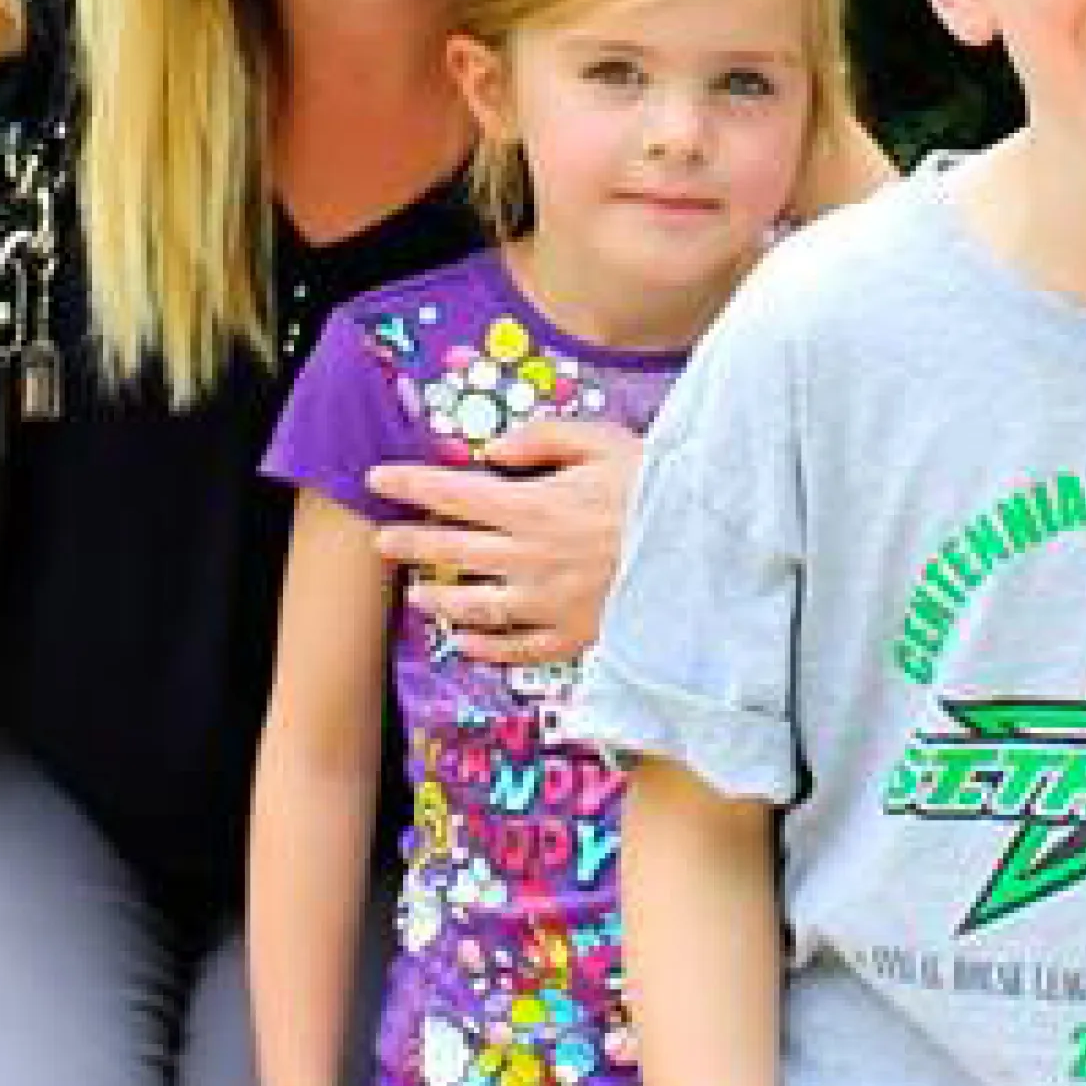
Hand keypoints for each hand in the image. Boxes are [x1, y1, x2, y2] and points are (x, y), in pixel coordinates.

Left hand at [368, 416, 643, 666]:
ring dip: (438, 598)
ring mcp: (547, 602)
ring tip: (417, 594)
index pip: (451, 494)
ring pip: (473, 605)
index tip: (379, 480)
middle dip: (410, 544)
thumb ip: (543, 438)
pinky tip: (466, 641)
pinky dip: (485, 646)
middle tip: (384, 541)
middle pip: (451, 550)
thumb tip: (492, 449)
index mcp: (532, 506)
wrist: (706, 550)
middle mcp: (528, 558)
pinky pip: (515, 647)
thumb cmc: (658, 488)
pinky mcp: (571, 636)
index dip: (409, 485)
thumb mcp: (603, 440)